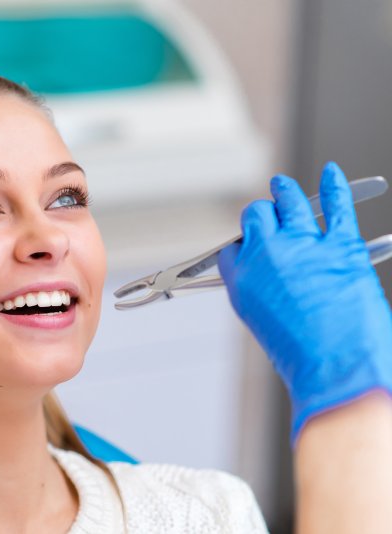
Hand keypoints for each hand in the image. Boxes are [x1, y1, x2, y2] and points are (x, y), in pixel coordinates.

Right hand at [218, 162, 391, 442]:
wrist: (337, 368)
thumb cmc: (303, 358)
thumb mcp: (265, 327)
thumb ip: (263, 296)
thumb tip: (275, 284)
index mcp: (241, 279)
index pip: (231, 250)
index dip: (241, 247)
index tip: (248, 248)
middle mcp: (266, 255)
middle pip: (255, 216)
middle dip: (259, 216)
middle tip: (266, 216)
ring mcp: (303, 245)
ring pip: (289, 203)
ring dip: (284, 192)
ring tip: (282, 186)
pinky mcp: (341, 245)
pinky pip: (337, 207)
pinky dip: (335, 188)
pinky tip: (333, 174)